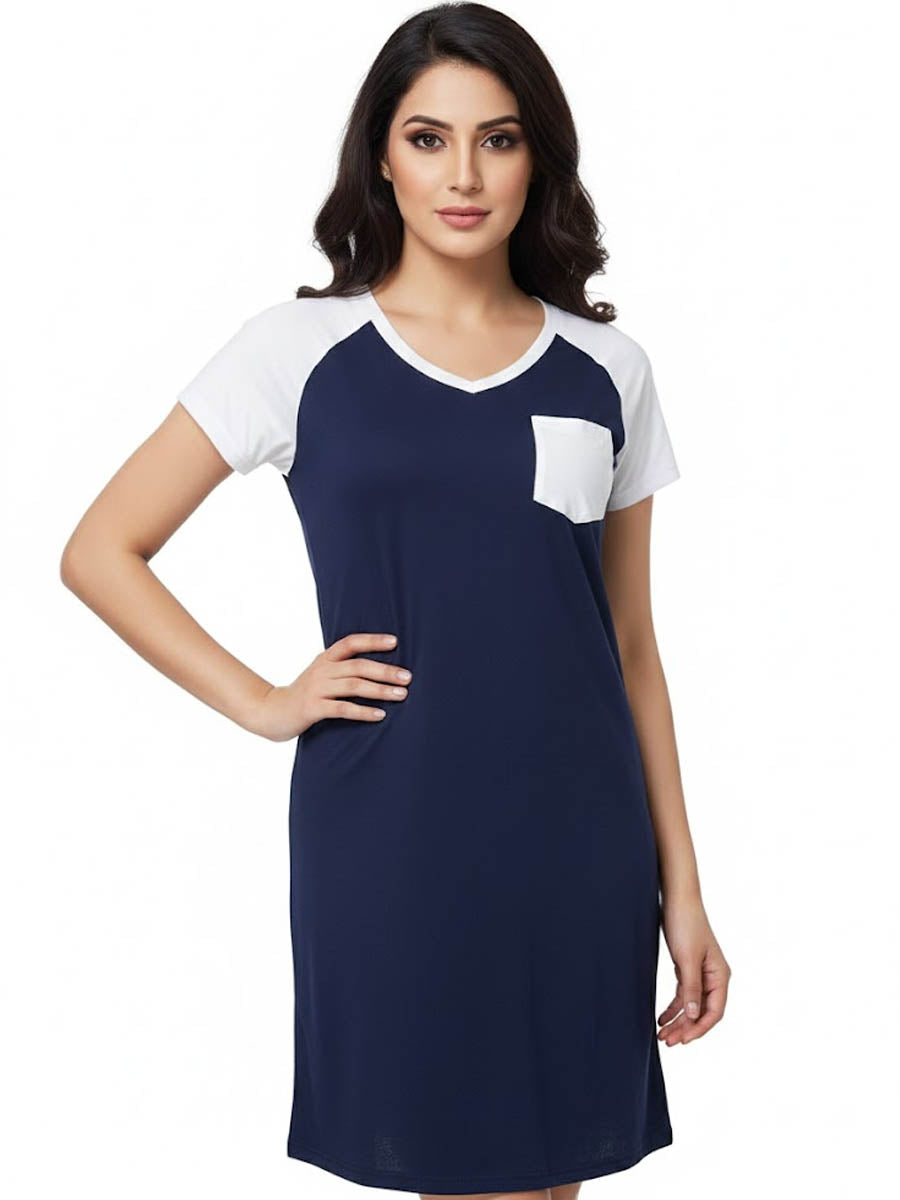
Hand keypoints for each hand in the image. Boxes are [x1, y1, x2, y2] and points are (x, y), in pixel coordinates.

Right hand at [246, 632, 411, 741]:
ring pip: (354, 686)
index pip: (350, 643)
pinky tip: (380, 715)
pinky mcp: (313, 708)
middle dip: (385, 671)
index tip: (395, 642)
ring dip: (380, 690)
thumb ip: (342, 669)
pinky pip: (342, 709)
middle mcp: (322, 670)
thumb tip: (378, 669)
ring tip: (401, 695)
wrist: (271, 711)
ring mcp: (316, 689)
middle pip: (358, 666)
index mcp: (325, 659)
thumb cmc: (304, 694)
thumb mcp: (321, 675)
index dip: (373, 640)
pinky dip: (363, 711)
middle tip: (408, 677)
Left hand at [657, 893, 730, 1044]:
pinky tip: (662, 1017)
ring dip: (678, 1020)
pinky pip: (683, 994)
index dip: (699, 1029)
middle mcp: (714, 977)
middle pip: (702, 1011)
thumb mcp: (687, 959)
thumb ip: (691, 988)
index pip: (714, 1012)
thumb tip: (693, 1015)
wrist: (677, 899)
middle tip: (667, 1041)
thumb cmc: (685, 925)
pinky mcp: (688, 967)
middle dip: (685, 1028)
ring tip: (662, 1034)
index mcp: (720, 976)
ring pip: (691, 1005)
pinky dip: (673, 1006)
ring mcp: (701, 973)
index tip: (683, 1040)